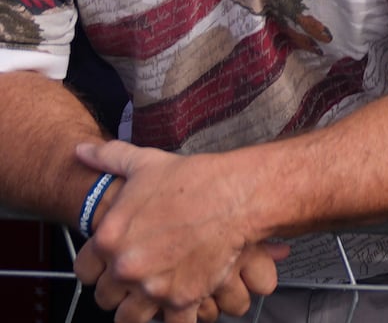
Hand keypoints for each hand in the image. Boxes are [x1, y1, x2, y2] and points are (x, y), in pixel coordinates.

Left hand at [72, 140, 264, 322]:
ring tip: (157, 297)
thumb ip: (109, 158)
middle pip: (107, 298)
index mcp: (109, 238)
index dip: (99, 268)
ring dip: (142, 311)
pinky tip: (183, 306)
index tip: (114, 264)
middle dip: (122, 290)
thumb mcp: (146, 163)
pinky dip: (177, 319)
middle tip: (141, 277)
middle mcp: (126, 267)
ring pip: (132, 319)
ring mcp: (153, 286)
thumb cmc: (194, 179)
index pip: (85, 272)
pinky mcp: (183, 298)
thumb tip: (80, 151)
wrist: (237, 195)